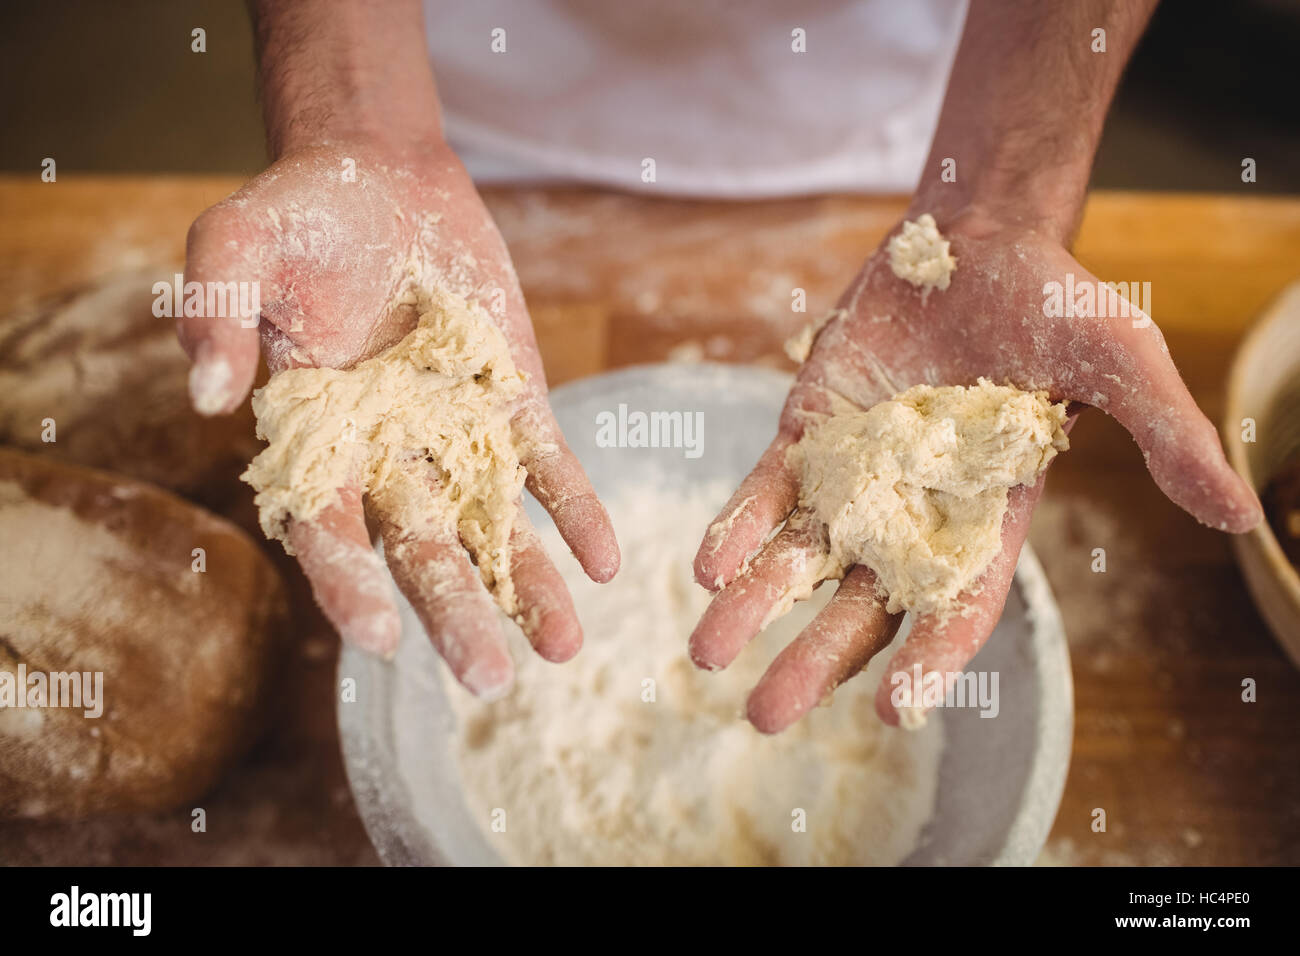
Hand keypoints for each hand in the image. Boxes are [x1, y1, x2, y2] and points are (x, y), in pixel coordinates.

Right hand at [179, 140, 618, 696]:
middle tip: (489, 681)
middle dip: (454, 612)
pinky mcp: (511, 403)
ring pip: (490, 523)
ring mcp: (454, 435)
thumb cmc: (296, 214)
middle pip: (419, 547)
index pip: (325, 525)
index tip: (378, 636)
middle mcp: (386, 454)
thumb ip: (217, 314)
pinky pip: (545, 466)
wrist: (382, 176)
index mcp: (312, 437)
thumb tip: (212, 399)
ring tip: (567, 644)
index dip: (347, 580)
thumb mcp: (238, 244)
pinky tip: (605, 560)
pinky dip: (574, 509)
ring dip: (526, 584)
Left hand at [690, 210, 1260, 731]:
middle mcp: (913, 514)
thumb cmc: (1059, 302)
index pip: (959, 606)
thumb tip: (1245, 517)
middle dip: (813, 658)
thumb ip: (1166, 438)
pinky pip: (768, 490)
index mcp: (988, 519)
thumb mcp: (1123, 364)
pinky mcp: (810, 433)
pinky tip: (706, 564)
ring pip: (798, 556)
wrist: (978, 238)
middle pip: (859, 603)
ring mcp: (855, 476)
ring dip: (754, 603)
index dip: (931, 658)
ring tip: (705, 653)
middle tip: (762, 716)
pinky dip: (739, 524)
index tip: (894, 709)